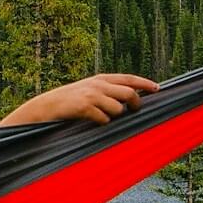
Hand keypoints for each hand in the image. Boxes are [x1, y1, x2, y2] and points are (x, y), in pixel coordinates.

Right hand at [1, 74, 158, 126]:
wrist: (45, 107)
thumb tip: (128, 99)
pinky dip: (102, 123)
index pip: (128, 78)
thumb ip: (106, 91)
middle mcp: (98, 84)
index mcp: (100, 79)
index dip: (144, 83)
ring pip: (118, 109)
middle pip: (129, 93)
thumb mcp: (88, 90)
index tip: (157, 88)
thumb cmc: (69, 102)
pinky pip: (104, 119)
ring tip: (102, 117)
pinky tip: (93, 122)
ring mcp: (91, 95)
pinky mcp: (84, 107)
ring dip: (114, 117)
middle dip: (136, 104)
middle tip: (136, 111)